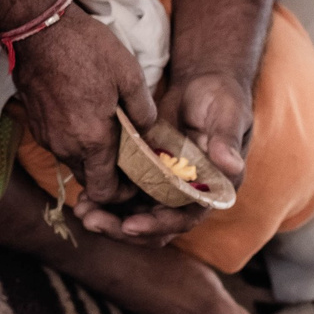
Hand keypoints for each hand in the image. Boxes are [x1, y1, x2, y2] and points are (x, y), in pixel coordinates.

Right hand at [15, 5, 155, 212]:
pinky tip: (84, 115)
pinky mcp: (35, 123)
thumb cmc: (87, 49)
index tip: (135, 179)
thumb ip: (143, 111)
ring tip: (106, 129)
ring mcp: (46, 136)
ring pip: (72, 160)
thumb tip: (149, 131)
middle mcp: (65, 146)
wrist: (39, 29)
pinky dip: (74, 139)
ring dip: (90, 155)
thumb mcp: (129, 75)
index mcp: (92, 140)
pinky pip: (59, 143)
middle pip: (88, 179)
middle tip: (125, 155)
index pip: (104, 191)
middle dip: (107, 176)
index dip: (122, 194)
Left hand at [90, 69, 252, 243]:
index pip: (184, 219)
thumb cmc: (222, 100)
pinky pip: (125, 195)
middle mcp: (188, 196)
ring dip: (109, 217)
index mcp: (212, 190)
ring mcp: (165, 187)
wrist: (203, 86)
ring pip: (135, 214)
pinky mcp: (147, 175)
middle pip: (154, 225)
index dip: (158, 225)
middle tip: (92, 220)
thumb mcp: (227, 117)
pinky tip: (84, 194)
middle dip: (122, 227)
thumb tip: (231, 165)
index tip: (130, 225)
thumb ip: (226, 141)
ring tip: (82, 211)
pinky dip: (106, 197)